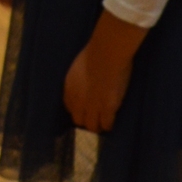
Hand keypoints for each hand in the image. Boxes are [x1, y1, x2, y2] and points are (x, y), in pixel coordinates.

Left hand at [63, 11, 146, 131]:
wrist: (106, 55)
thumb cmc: (94, 55)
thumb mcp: (78, 69)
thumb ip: (79, 81)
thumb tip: (85, 84)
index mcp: (69, 90)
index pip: (70, 107)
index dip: (78, 110)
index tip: (85, 110)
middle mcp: (77, 101)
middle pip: (79, 120)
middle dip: (86, 121)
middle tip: (95, 120)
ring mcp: (92, 107)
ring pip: (92, 126)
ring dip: (98, 126)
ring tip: (104, 125)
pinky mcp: (107, 109)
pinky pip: (107, 124)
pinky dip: (109, 125)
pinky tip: (112, 123)